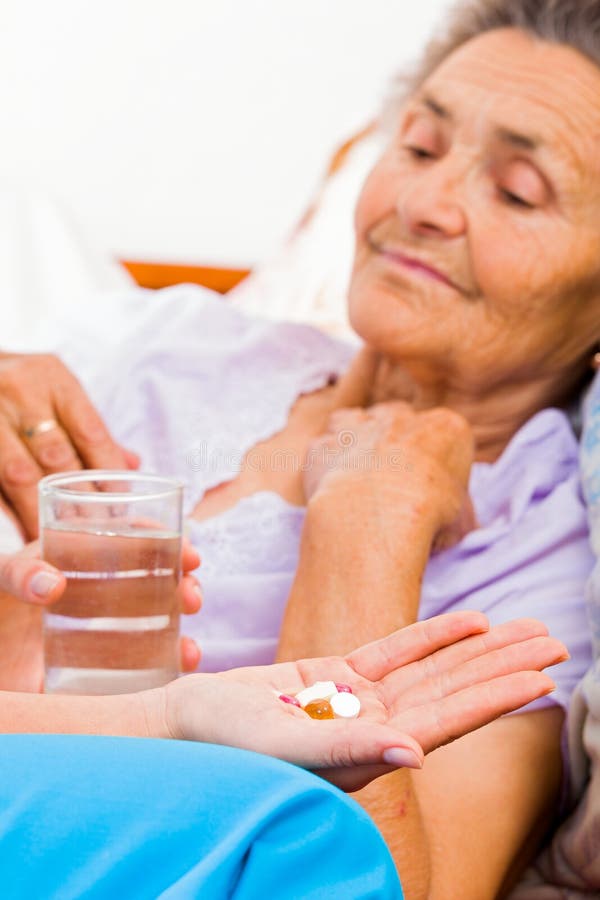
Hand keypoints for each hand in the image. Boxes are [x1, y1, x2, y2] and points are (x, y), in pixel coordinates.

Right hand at [0, 352, 139, 538]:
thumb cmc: (21, 387)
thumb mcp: (55, 392)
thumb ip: (89, 429)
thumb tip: (131, 465)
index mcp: (52, 377)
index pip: (90, 431)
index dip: (107, 472)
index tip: (118, 506)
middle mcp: (19, 390)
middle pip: (56, 455)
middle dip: (79, 499)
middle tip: (93, 533)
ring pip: (19, 474)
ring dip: (41, 511)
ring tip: (58, 540)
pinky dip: (11, 509)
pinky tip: (24, 528)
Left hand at [0, 539, 201, 691]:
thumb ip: (17, 572)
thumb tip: (52, 584)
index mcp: (81, 559)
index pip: (134, 541)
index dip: (167, 543)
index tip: (190, 556)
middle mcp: (100, 594)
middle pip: (156, 583)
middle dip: (184, 587)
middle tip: (192, 598)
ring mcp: (102, 634)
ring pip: (157, 624)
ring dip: (181, 633)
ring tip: (189, 646)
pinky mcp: (99, 672)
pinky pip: (143, 668)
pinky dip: (169, 664)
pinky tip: (181, 665)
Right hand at [162, 612, 565, 792]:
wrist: (188, 722)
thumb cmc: (227, 745)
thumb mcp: (286, 749)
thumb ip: (349, 749)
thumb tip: (416, 754)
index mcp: (372, 753)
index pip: (449, 719)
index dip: (496, 695)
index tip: (542, 674)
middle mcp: (376, 728)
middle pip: (455, 690)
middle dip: (506, 665)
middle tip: (557, 641)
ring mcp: (359, 700)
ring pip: (434, 668)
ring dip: (481, 648)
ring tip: (528, 627)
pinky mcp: (338, 676)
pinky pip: (397, 650)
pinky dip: (433, 634)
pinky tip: (471, 621)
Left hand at [304, 401, 475, 551]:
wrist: (377, 514)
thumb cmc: (428, 516)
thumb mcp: (463, 522)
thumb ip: (457, 513)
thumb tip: (453, 526)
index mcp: (447, 428)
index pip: (445, 436)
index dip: (434, 462)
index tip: (429, 489)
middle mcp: (401, 417)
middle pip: (399, 422)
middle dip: (394, 445)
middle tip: (392, 484)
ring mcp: (359, 426)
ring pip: (356, 422)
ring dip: (357, 442)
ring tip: (358, 479)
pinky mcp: (324, 444)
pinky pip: (324, 448)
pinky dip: (326, 464)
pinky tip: (331, 488)